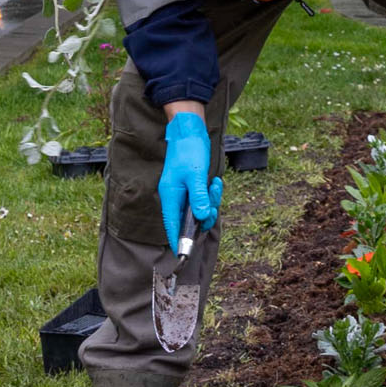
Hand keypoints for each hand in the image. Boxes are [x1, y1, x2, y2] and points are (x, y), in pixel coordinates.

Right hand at [157, 110, 220, 245]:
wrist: (190, 130)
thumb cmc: (189, 150)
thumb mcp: (196, 175)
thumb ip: (198, 197)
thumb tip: (202, 217)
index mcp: (170, 195)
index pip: (172, 225)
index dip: (178, 241)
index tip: (183, 256)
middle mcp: (174, 196)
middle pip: (188, 219)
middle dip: (203, 217)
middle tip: (212, 209)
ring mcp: (183, 191)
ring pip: (198, 209)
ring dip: (210, 203)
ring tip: (214, 187)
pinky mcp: (191, 186)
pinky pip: (202, 199)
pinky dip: (211, 194)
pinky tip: (215, 183)